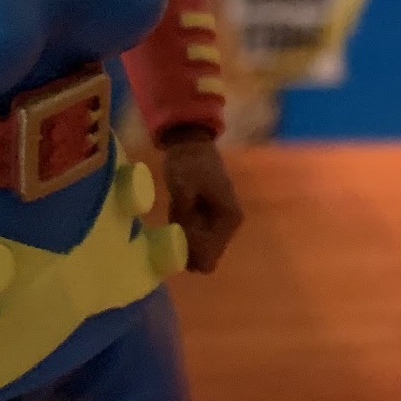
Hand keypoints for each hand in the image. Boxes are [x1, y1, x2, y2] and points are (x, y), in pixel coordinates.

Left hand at [159, 132, 243, 273]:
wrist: (190, 143)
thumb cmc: (189, 164)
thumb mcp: (183, 189)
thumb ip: (185, 218)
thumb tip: (180, 245)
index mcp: (229, 218)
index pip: (211, 255)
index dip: (190, 251)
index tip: (175, 234)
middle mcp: (228, 225)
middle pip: (206, 256)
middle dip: (186, 249)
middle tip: (171, 228)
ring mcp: (218, 223)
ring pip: (199, 249)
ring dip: (183, 239)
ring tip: (176, 213)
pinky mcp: (208, 219)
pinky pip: (194, 237)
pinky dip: (182, 231)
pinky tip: (177, 211)